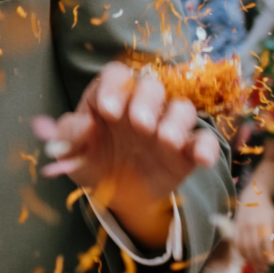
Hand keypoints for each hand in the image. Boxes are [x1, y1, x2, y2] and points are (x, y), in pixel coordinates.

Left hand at [33, 61, 217, 250]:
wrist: (116, 196)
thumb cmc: (91, 162)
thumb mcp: (71, 153)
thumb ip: (66, 137)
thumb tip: (76, 125)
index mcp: (110, 99)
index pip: (116, 76)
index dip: (114, 87)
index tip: (106, 111)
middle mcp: (140, 107)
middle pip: (151, 87)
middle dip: (146, 102)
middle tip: (139, 124)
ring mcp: (167, 127)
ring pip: (182, 108)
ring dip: (176, 121)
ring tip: (164, 141)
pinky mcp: (188, 152)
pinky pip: (205, 141)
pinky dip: (207, 147)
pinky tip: (200, 158)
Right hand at [237, 197, 273, 272]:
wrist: (251, 197)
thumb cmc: (266, 210)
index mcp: (263, 223)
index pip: (265, 241)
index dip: (268, 253)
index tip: (272, 263)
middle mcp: (251, 225)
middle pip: (253, 246)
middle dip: (259, 260)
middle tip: (265, 269)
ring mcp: (241, 227)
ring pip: (244, 247)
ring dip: (250, 259)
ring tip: (257, 267)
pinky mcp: (235, 228)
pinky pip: (237, 243)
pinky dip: (242, 253)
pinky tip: (248, 259)